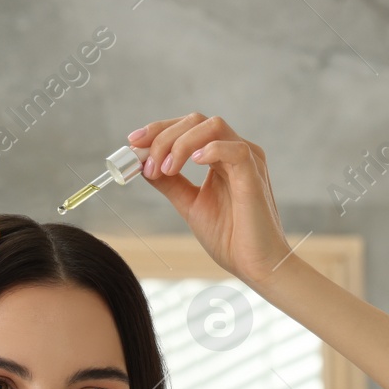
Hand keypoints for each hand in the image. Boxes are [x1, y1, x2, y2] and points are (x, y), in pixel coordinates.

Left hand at [129, 114, 292, 285]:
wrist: (255, 266)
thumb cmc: (230, 239)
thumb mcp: (190, 205)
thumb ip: (170, 183)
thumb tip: (143, 164)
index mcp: (221, 157)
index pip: (188, 127)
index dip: (158, 130)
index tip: (133, 142)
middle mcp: (236, 152)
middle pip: (195, 121)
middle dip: (163, 136)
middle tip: (146, 162)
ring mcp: (248, 160)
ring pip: (212, 126)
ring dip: (181, 142)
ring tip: (165, 168)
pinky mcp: (254, 174)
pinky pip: (234, 149)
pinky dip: (209, 150)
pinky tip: (191, 165)